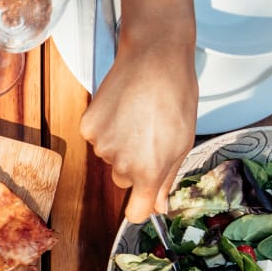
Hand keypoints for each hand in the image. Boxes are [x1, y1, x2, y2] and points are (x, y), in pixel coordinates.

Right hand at [79, 33, 197, 222]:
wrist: (155, 57)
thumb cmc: (176, 96)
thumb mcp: (183, 141)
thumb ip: (167, 177)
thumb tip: (159, 206)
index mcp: (149, 171)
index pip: (136, 213)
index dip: (141, 208)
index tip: (145, 201)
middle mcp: (121, 164)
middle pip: (124, 180)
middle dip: (135, 165)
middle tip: (150, 134)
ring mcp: (101, 145)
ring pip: (110, 157)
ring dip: (122, 142)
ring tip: (138, 115)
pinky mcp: (88, 127)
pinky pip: (97, 138)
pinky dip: (107, 127)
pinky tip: (122, 108)